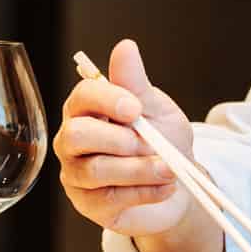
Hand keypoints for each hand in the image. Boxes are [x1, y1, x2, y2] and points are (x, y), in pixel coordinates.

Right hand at [53, 38, 220, 251]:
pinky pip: (110, 198)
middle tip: (147, 142)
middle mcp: (73, 140)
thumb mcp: (155, 108)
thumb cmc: (161, 140)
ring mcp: (77, 174)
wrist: (177, 182)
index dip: (107, 100)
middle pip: (75, 135)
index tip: (136, 108)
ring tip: (168, 168)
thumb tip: (125, 47)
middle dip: (117, 139)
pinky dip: (144, 192)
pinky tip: (163, 186)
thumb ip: (136, 83)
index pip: (83, 96)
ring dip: (139, 169)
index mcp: (87, 108)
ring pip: (96, 170)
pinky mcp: (89, 204)